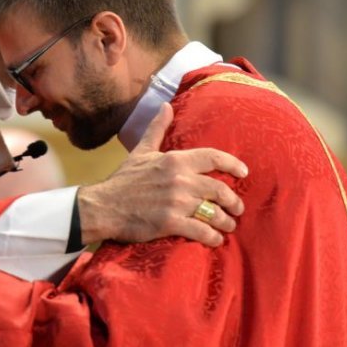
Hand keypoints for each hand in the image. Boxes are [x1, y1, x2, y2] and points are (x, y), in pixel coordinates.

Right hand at [76, 103, 247, 246]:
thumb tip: (166, 106)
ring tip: (228, 226)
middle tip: (238, 208)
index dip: (233, 164)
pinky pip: (201, 231)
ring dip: (226, 221)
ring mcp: (176, 202)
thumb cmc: (123, 180)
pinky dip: (212, 237)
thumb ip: (157, 129)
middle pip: (219, 189)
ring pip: (214, 212)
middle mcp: (180, 179)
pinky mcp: (171, 223)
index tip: (244, 173)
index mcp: (175, 160)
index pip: (213, 157)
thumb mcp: (141, 150)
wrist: (103, 206)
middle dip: (234, 201)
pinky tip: (215, 240)